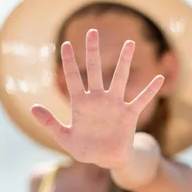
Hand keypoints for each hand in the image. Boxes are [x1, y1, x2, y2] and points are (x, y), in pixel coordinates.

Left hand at [30, 29, 164, 168]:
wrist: (107, 159)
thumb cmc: (85, 148)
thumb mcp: (64, 138)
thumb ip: (50, 123)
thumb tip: (32, 108)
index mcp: (80, 104)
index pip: (72, 79)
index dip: (68, 62)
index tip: (65, 44)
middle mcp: (98, 99)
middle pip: (94, 70)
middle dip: (92, 51)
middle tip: (92, 32)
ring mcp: (114, 105)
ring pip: (119, 79)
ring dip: (124, 62)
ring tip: (129, 44)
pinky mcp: (129, 114)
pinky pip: (141, 100)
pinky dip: (150, 91)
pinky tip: (158, 79)